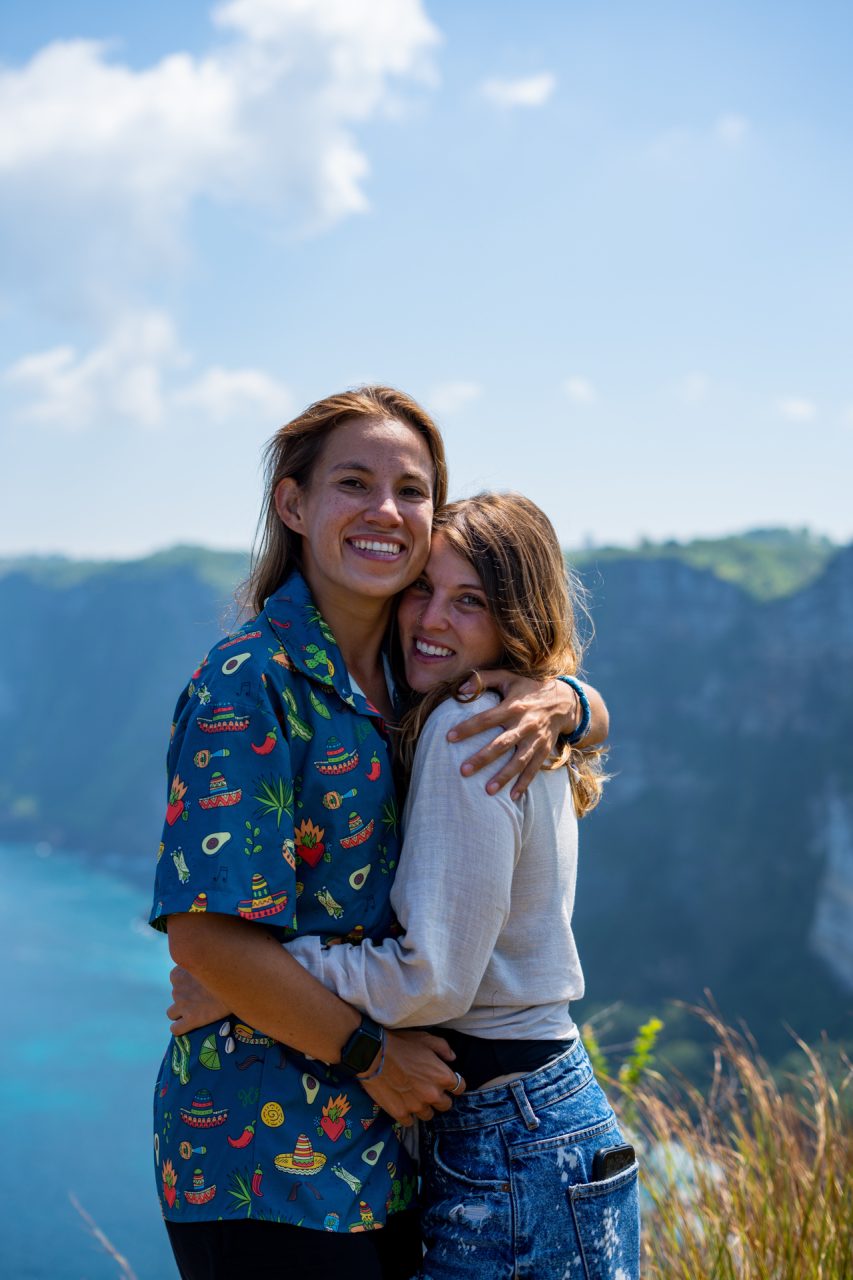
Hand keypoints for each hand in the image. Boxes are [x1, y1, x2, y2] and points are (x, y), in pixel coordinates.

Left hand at [168, 964, 232, 1035]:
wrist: (238, 984)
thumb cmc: (228, 969)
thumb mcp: (210, 960)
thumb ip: (200, 964)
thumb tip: (206, 961)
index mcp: (180, 972)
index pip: (175, 978)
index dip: (187, 982)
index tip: (200, 983)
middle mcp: (177, 989)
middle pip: (176, 995)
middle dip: (186, 997)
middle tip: (203, 998)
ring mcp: (182, 1005)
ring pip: (171, 1013)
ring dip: (182, 1012)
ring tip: (199, 1012)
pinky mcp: (191, 1020)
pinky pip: (176, 1029)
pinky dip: (181, 1028)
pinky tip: (193, 1026)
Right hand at [358, 1029, 464, 1126]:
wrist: (374, 1054)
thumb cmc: (401, 1044)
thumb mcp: (426, 1038)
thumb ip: (443, 1048)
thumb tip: (452, 1058)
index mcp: (442, 1077)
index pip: (460, 1088)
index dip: (454, 1084)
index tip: (447, 1082)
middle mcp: (433, 1094)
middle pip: (446, 1105)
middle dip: (440, 1098)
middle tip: (429, 1089)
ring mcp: (416, 1106)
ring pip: (428, 1115)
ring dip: (424, 1107)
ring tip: (415, 1097)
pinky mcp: (400, 1113)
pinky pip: (410, 1122)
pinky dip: (408, 1114)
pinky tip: (403, 1104)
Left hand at [447, 670, 575, 800]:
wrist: (565, 701)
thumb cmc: (529, 688)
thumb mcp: (508, 677)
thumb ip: (484, 679)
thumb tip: (461, 689)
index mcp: (514, 706)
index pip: (486, 718)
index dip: (468, 728)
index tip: (449, 737)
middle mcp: (525, 724)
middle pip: (501, 744)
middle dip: (483, 758)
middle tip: (464, 770)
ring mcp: (536, 739)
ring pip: (519, 761)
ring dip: (504, 776)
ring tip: (488, 791)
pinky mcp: (544, 750)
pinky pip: (534, 769)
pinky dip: (525, 783)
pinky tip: (513, 797)